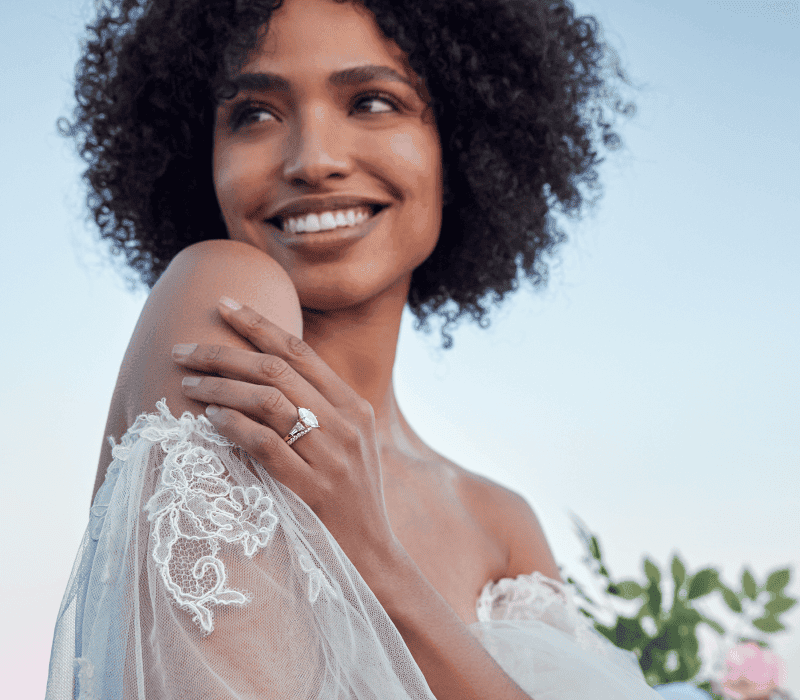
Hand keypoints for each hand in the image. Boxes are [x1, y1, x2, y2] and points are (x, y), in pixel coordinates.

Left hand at [172, 296, 404, 580]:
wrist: (373, 553)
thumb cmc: (350, 495)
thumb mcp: (348, 443)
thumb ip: (319, 408)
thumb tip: (266, 375)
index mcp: (354, 406)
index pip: (300, 352)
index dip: (259, 324)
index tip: (223, 305)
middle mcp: (346, 424)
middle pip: (277, 370)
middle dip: (224, 352)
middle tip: (183, 349)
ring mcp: (331, 456)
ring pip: (268, 402)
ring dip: (220, 388)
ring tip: (186, 383)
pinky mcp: (313, 490)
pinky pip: (267, 445)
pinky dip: (234, 426)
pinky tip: (209, 419)